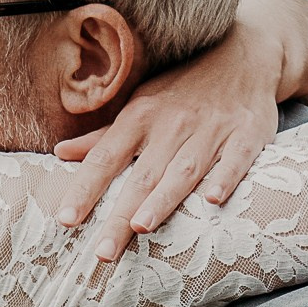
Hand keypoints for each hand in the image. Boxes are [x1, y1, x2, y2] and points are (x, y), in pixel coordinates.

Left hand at [53, 18, 283, 260]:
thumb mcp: (141, 105)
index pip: (105, 158)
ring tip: (141, 227)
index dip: (84, 189)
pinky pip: (234, 159)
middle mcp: (172, 124)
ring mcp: (211, 129)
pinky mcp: (247, 134)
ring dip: (163, 198)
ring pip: (183, 170)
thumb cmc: (183, 89)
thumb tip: (60, 153)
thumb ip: (104, 137)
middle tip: (103, 251)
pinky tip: (212, 200)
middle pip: (142, 175)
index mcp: (140, 117)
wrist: (244, 55)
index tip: (65, 219)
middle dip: (120, 214)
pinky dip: (224, 178)